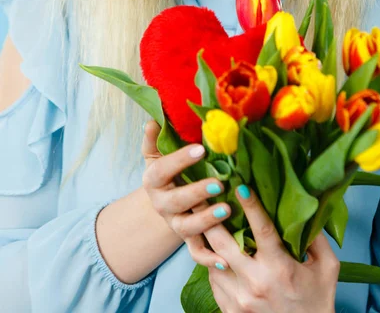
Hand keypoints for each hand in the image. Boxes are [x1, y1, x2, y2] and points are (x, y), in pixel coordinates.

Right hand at [141, 120, 230, 269]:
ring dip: (207, 221)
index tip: (201, 149)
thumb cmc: (168, 169)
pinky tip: (224, 260)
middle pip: (176, 201)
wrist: (165, 198)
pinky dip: (209, 259)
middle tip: (218, 184)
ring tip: (227, 210)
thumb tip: (153, 119)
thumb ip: (155, 137)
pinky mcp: (188, 239)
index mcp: (154, 180)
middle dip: (197, 193)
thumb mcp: (158, 152)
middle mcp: (162, 204)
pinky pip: (196, 252)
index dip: (181, 160)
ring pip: (187, 228)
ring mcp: (175, 223)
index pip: (164, 170)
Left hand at [204, 185, 338, 312]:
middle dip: (210, 219)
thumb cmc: (318, 301)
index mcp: (280, 269)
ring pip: (212, 261)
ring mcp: (239, 299)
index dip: (251, 206)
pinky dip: (213, 263)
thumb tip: (305, 207)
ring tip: (205, 220)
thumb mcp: (327, 268)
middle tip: (203, 199)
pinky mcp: (230, 311)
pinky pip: (213, 280)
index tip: (241, 186)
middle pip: (222, 244)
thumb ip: (316, 237)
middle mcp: (255, 283)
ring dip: (209, 241)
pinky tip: (216, 252)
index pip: (262, 230)